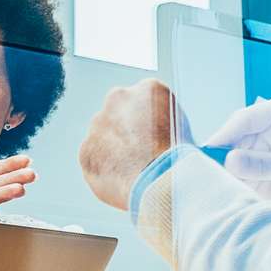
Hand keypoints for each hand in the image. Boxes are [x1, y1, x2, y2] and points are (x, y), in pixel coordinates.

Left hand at [76, 80, 182, 211]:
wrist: (162, 181)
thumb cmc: (180, 158)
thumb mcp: (184, 129)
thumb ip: (163, 123)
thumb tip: (158, 135)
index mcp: (148, 89)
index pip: (144, 103)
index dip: (150, 124)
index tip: (154, 139)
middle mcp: (119, 99)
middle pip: (121, 116)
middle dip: (128, 133)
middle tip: (141, 155)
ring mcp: (99, 124)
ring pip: (105, 137)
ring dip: (115, 152)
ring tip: (135, 172)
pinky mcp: (86, 149)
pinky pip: (95, 160)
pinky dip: (105, 170)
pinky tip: (123, 180)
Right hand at [205, 94, 270, 216]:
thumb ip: (264, 164)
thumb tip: (230, 160)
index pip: (244, 119)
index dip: (225, 134)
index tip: (211, 151)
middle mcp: (263, 127)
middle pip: (230, 136)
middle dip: (218, 153)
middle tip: (206, 170)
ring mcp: (255, 149)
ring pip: (226, 155)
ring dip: (219, 168)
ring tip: (211, 181)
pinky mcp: (250, 169)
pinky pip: (229, 172)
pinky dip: (224, 180)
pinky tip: (218, 188)